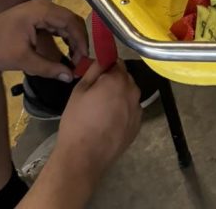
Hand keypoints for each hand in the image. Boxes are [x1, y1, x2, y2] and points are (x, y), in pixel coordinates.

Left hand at [0, 0, 87, 79]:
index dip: (81, 39)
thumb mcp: (22, 60)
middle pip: (71, 20)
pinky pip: (58, 24)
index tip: (84, 58)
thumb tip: (70, 77)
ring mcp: (41, 9)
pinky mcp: (38, 15)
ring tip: (76, 58)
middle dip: (79, 40)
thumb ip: (48, 68)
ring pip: (66, 22)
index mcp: (42, 10)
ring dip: (73, 39)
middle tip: (81, 61)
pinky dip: (65, 37)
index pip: (71, 21)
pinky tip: (68, 50)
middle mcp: (45, 5)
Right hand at [56, 62, 141, 176]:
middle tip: (95, 96)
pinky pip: (131, 111)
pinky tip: (109, 123)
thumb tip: (103, 58)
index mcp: (118, 79)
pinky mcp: (138, 124)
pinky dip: (123, 112)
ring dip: (119, 97)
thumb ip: (94, 70)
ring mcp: (138, 108)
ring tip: (101, 112)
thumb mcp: (79, 91)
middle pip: (125, 79)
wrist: (84, 156)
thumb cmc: (77, 122)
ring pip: (129, 95)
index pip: (117, 63)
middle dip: (113, 82)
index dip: (106, 68)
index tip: (96, 77)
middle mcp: (133, 90)